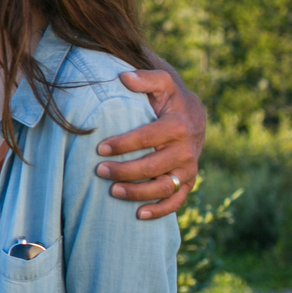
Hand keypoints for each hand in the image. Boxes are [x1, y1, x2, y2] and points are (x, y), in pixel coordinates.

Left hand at [94, 68, 205, 219]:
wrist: (192, 114)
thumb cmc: (169, 98)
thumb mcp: (162, 83)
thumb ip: (145, 79)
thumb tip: (123, 77)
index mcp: (179, 125)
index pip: (148, 137)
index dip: (124, 144)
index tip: (100, 149)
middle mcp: (187, 150)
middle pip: (154, 166)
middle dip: (125, 171)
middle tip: (99, 171)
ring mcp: (188, 168)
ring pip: (164, 187)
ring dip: (139, 193)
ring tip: (113, 191)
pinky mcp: (188, 182)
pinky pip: (177, 201)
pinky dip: (160, 211)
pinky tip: (139, 215)